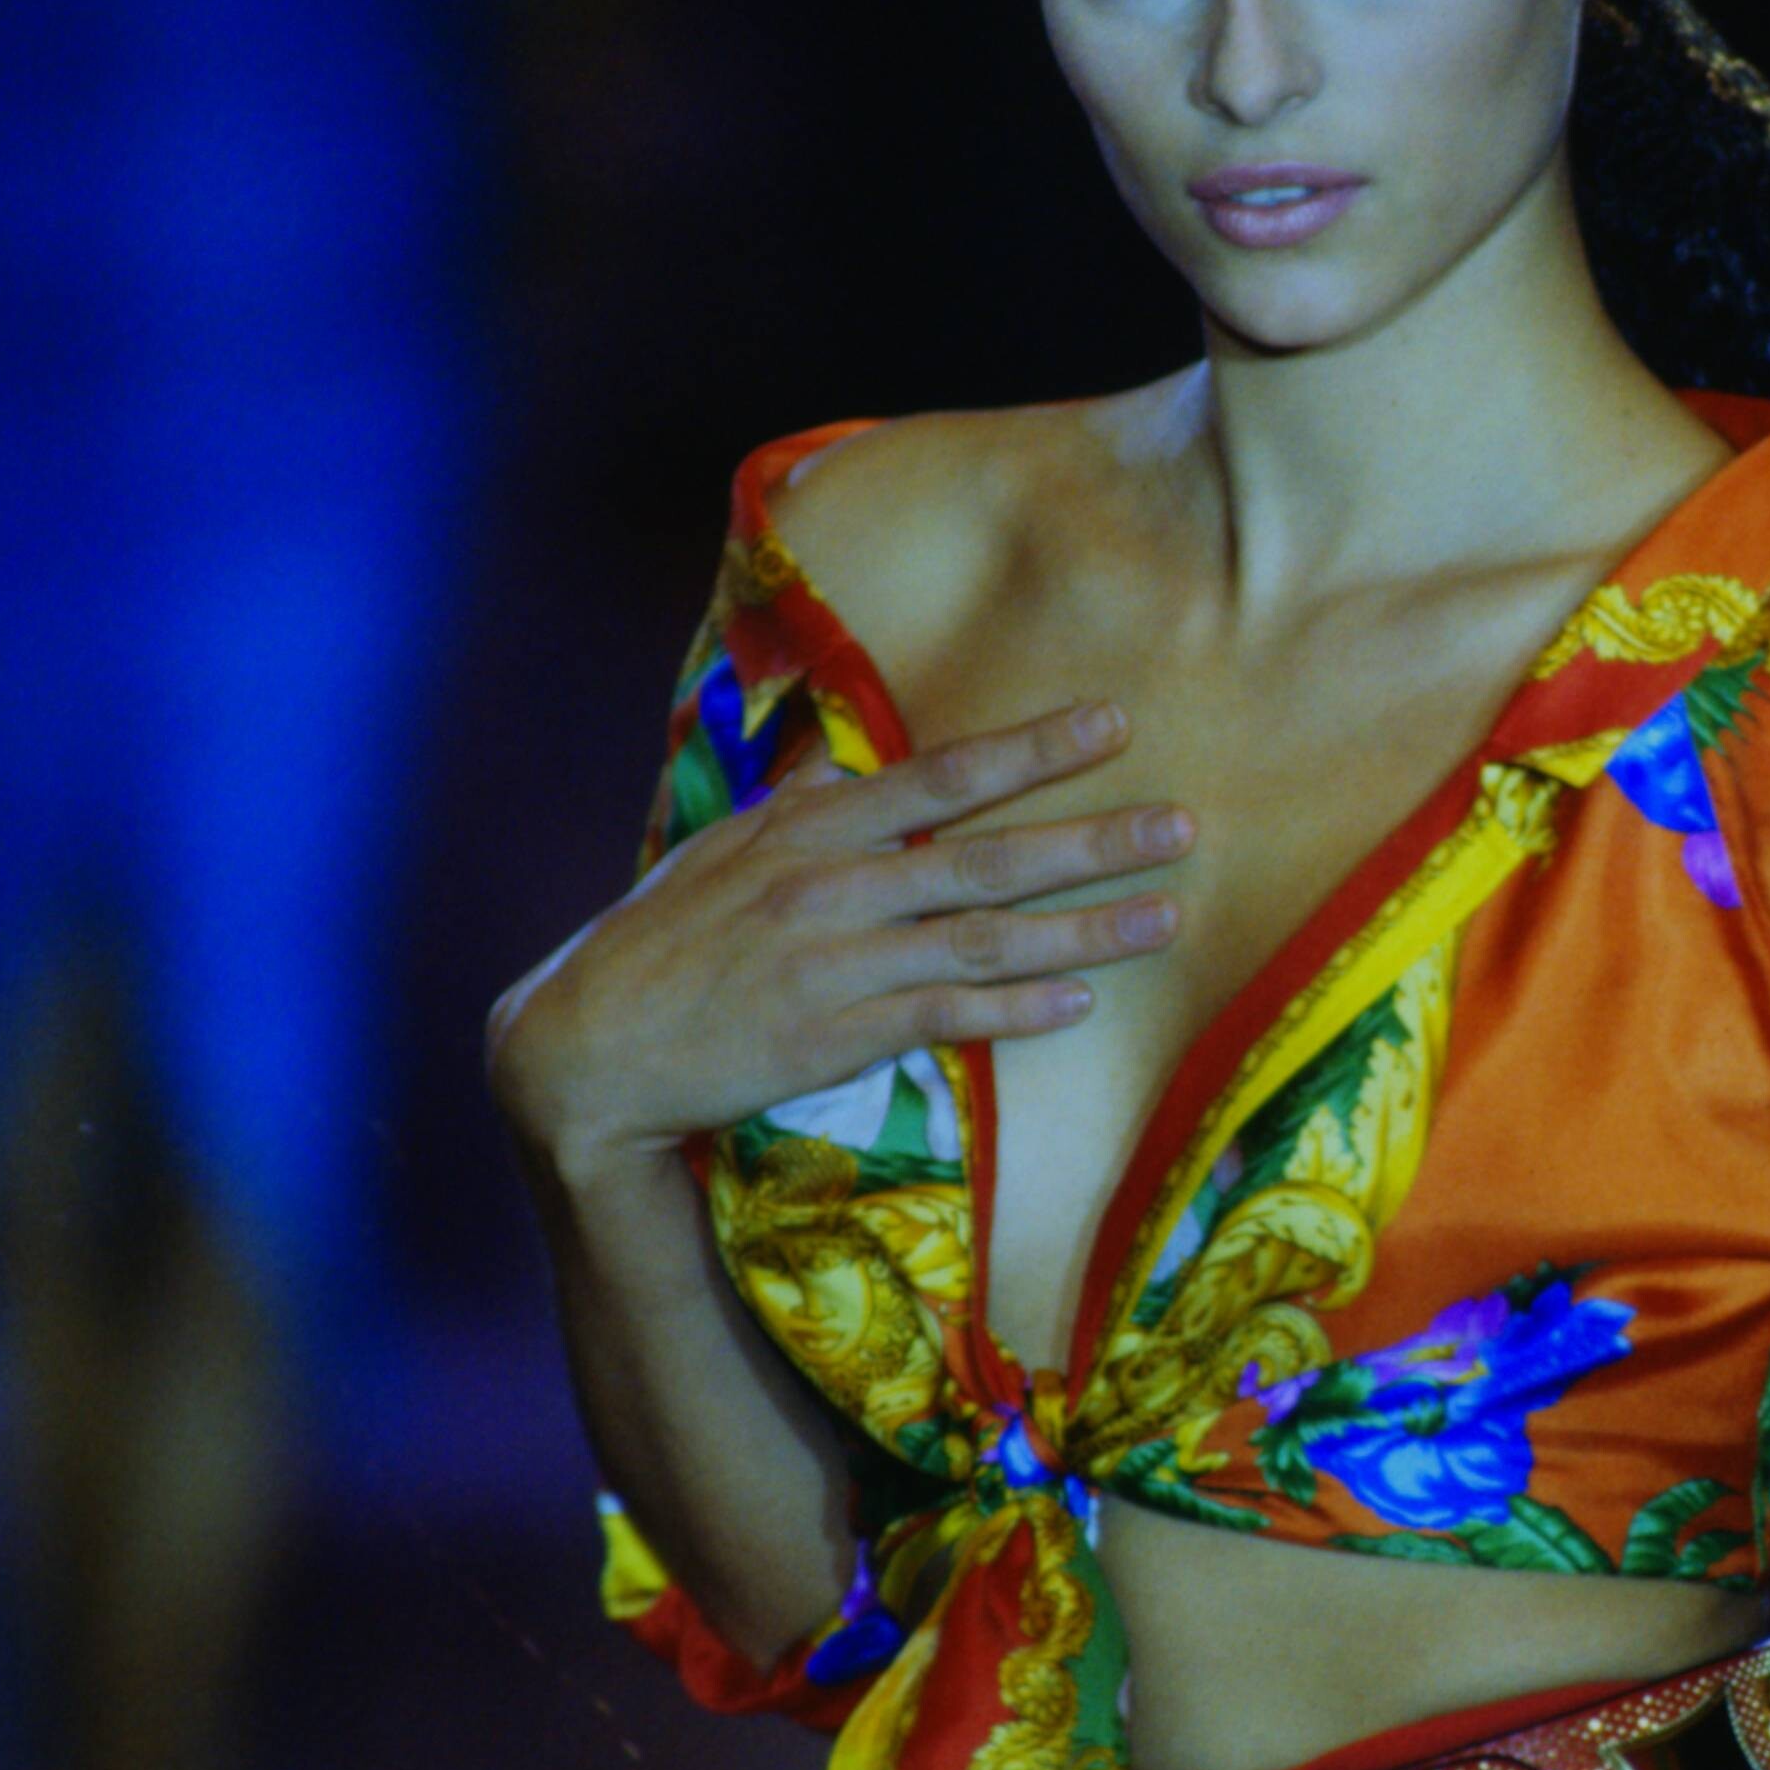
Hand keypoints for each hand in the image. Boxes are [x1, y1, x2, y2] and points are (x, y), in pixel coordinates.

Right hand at [489, 699, 1191, 1171]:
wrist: (588, 1044)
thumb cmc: (660, 942)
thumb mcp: (724, 852)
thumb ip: (802, 808)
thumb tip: (852, 763)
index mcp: (811, 829)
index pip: (941, 776)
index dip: (1031, 749)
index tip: (1111, 725)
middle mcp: (832, 886)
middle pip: (986, 856)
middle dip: (1092, 839)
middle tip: (1181, 825)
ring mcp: (835, 962)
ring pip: (983, 940)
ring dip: (1082, 930)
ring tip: (1164, 916)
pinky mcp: (831, 1036)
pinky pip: (943, 1019)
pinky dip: (1014, 1012)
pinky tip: (1076, 1004)